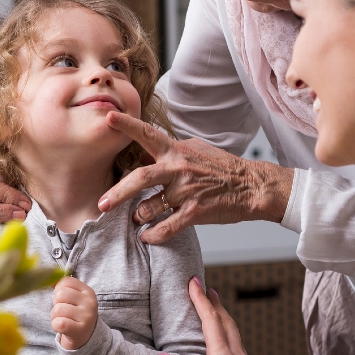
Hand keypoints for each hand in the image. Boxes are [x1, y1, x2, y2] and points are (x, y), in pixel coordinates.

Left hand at [51, 277, 97, 349]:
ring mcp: (86, 316)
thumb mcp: (73, 298)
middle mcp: (90, 302)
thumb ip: (61, 287)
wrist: (85, 337)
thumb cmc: (75, 314)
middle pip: (60, 294)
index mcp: (88, 291)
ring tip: (63, 320)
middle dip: (56, 304)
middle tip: (64, 312)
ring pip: (57, 309)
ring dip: (55, 316)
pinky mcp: (79, 330)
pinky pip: (58, 323)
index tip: (65, 300)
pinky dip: (56, 325)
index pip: (65, 281)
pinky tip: (63, 327)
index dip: (58, 290)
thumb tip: (47, 279)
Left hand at [98, 112, 294, 243]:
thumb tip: (143, 152)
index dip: (127, 125)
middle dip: (118, 192)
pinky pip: (166, 228)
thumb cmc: (222, 168)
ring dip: (138, 216)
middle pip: (140, 177)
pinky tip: (147, 236)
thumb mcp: (195, 150)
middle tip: (102, 204)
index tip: (109, 118)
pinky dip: (153, 235)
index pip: (148, 134)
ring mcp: (186, 191)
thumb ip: (168, 151)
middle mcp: (178, 168)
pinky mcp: (195, 212)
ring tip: (135, 219)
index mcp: (176, 151)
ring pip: (149, 207)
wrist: (251, 185)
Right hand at [161, 284, 354, 354]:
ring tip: (214, 305)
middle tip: (204, 286)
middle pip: (225, 320)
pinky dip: (227, 331)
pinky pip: (236, 342)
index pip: (210, 320)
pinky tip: (224, 340)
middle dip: (213, 301)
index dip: (201, 299)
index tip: (193, 282)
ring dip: (222, 314)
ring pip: (232, 330)